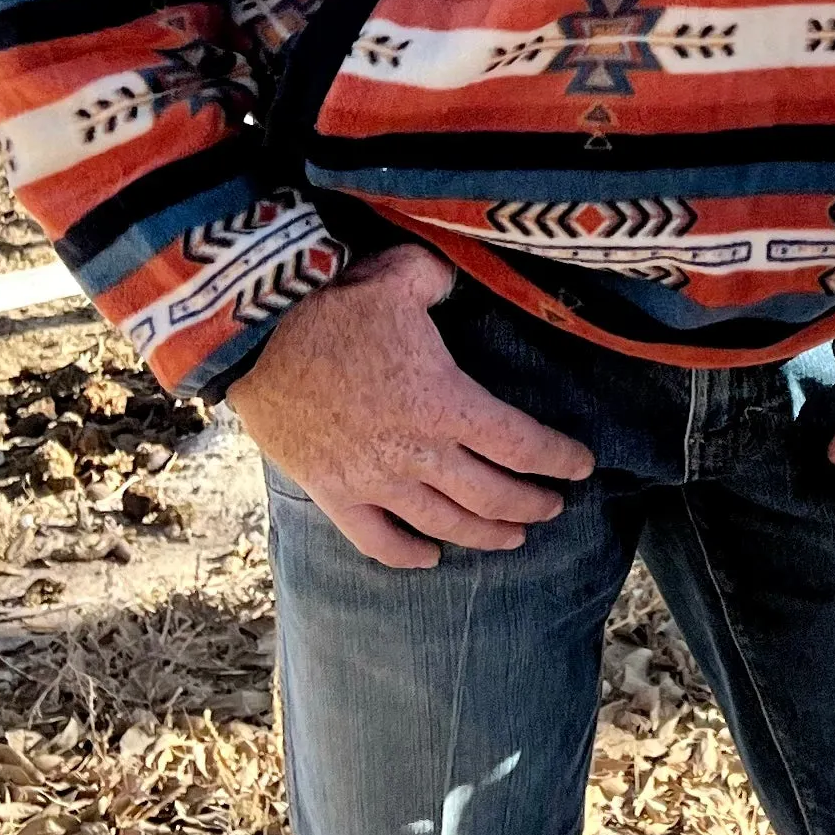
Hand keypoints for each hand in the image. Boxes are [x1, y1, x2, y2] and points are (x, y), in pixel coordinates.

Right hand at [227, 241, 592, 569]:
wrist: (253, 339)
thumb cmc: (330, 304)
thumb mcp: (400, 275)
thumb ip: (439, 280)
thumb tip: (453, 278)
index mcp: (445, 402)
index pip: (521, 444)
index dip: (558, 459)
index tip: (582, 465)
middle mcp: (418, 452)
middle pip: (492, 496)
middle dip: (531, 506)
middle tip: (552, 507)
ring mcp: (374, 480)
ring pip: (445, 525)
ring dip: (484, 536)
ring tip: (512, 538)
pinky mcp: (333, 493)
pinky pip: (376, 541)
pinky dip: (407, 556)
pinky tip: (429, 558)